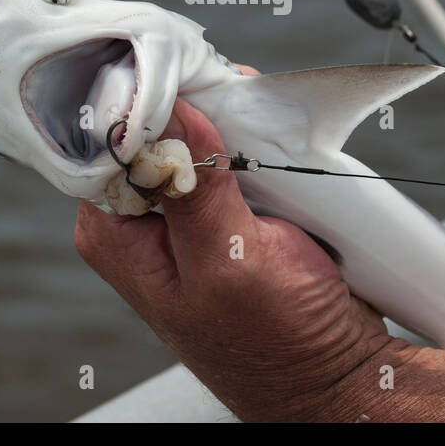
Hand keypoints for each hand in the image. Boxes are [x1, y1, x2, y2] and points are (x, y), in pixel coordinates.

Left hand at [74, 92, 411, 421]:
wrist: (336, 370)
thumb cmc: (277, 344)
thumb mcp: (231, 263)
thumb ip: (195, 189)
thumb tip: (170, 110)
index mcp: (117, 232)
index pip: (107, 141)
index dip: (145, 100)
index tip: (187, 75)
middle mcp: (143, 220)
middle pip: (152, 128)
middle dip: (197, 106)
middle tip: (236, 93)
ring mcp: (187, 214)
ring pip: (197, 134)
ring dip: (233, 122)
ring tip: (263, 124)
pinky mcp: (228, 209)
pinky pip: (232, 153)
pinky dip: (256, 141)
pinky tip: (274, 140)